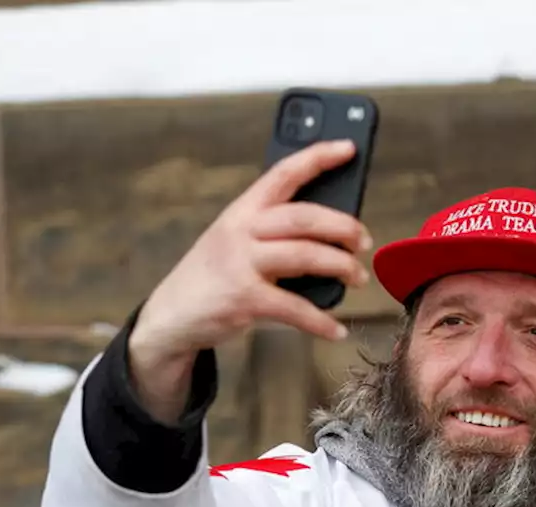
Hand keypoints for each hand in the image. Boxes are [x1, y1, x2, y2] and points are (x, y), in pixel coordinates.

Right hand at [128, 139, 371, 421]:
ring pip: (306, 256)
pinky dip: (322, 321)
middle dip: (344, 227)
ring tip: (358, 277)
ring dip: (342, 267)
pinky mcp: (243, 299)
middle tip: (365, 241)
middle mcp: (241, 231)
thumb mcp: (235, 240)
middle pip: (304, 217)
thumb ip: (272, 230)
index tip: (348, 148)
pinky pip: (296, 308)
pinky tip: (337, 330)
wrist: (170, 316)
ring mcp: (241, 264)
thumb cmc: (215, 275)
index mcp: (243, 210)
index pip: (283, 173)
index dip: (318, 157)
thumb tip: (332, 230)